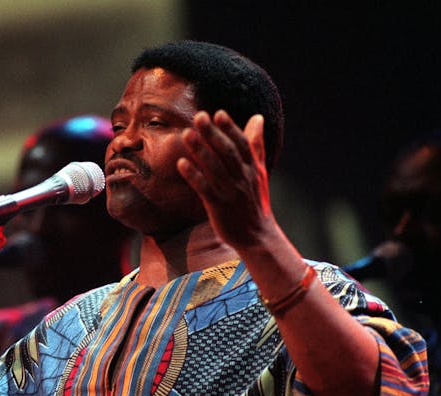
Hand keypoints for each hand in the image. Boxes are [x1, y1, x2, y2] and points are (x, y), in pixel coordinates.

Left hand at [178, 110, 276, 249]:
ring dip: (201, 150)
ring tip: (187, 133)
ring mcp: (231, 192)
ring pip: (215, 168)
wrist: (258, 236)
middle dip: (213, 134)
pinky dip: (194, 175)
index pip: (242, 144)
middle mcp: (243, 177)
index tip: (218, 113)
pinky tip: (181, 163)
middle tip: (199, 116)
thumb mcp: (259, 171)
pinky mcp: (219, 206)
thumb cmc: (255, 201)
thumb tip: (257, 117)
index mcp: (253, 168)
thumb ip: (256, 145)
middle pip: (227, 152)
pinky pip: (205, 188)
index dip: (230, 128)